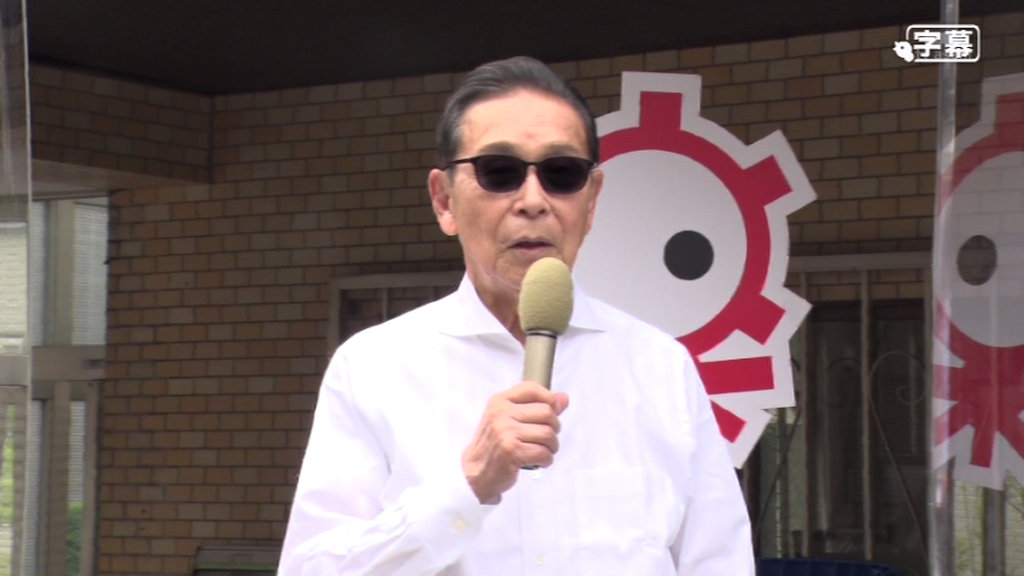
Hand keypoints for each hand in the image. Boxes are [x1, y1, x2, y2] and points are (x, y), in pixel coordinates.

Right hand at [461, 381, 568, 503]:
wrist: (474, 472)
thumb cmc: (495, 445)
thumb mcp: (509, 419)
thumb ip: (536, 407)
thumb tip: (564, 398)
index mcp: (499, 401)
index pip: (532, 388)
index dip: (549, 398)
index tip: (551, 412)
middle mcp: (501, 413)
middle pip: (546, 412)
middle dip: (554, 428)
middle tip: (547, 439)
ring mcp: (505, 432)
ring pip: (548, 434)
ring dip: (552, 447)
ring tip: (543, 451)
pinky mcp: (511, 451)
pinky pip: (543, 453)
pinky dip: (546, 460)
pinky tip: (537, 462)